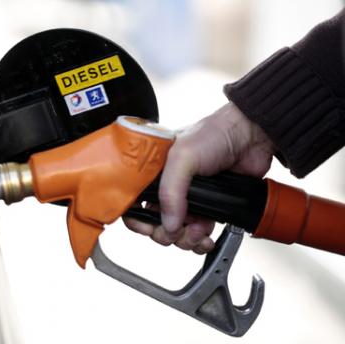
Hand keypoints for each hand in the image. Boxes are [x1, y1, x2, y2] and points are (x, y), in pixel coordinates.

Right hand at [124, 102, 274, 253]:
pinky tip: (206, 235)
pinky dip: (200, 240)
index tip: (148, 227)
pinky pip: (197, 233)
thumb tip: (168, 224)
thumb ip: (170, 192)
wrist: (251, 136)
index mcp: (155, 172)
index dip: (137, 219)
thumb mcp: (182, 157)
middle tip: (176, 231)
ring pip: (176, 232)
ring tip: (197, 232)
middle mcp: (169, 186)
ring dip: (185, 239)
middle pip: (155, 223)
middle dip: (165, 233)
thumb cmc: (215, 133)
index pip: (135, 201)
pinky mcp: (208, 207)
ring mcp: (188, 199)